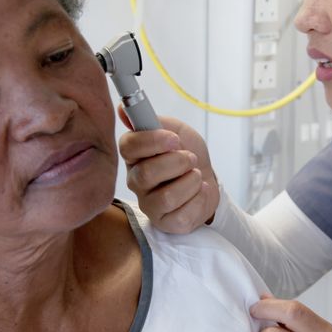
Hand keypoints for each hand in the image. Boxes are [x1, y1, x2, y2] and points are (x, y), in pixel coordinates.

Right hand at [117, 106, 218, 232]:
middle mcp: (136, 181)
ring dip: (190, 182)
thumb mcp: (176, 130)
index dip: (152, 142)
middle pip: (146, 174)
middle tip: (190, 158)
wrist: (208, 179)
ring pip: (166, 197)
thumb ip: (153, 121)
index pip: (128, 147)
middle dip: (176, 163)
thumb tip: (123, 108)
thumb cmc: (187, 154)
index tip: (174, 139)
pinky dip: (199, 199)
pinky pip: (182, 215)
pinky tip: (199, 192)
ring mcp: (149, 204)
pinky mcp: (166, 222)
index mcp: (134, 156)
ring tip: (196, 176)